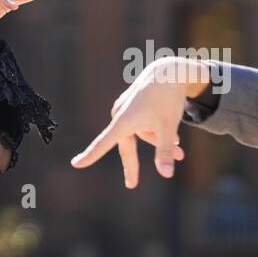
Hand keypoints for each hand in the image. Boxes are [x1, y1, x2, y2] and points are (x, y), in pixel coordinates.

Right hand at [69, 59, 197, 187]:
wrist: (170, 71)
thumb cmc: (168, 99)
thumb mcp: (169, 127)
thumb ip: (165, 151)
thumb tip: (166, 175)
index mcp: (124, 121)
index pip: (103, 143)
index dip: (90, 155)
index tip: (76, 164)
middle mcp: (120, 116)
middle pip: (126, 147)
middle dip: (135, 164)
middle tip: (131, 185)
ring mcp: (125, 111)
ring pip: (141, 135)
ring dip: (159, 142)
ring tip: (181, 148)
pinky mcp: (132, 107)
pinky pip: (143, 126)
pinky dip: (156, 132)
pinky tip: (175, 136)